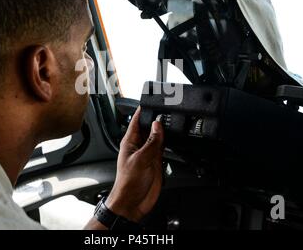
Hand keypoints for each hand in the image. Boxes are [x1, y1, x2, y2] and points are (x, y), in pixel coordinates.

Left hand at [105, 107, 163, 221]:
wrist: (133, 203)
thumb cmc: (128, 183)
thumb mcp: (141, 159)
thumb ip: (151, 142)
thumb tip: (157, 125)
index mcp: (129, 142)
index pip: (136, 120)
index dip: (142, 110)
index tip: (150, 100)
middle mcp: (139, 146)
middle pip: (149, 127)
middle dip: (156, 119)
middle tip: (167, 110)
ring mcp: (148, 153)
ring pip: (158, 137)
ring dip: (164, 131)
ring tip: (172, 122)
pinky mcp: (157, 161)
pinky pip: (164, 148)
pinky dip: (169, 142)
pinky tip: (174, 138)